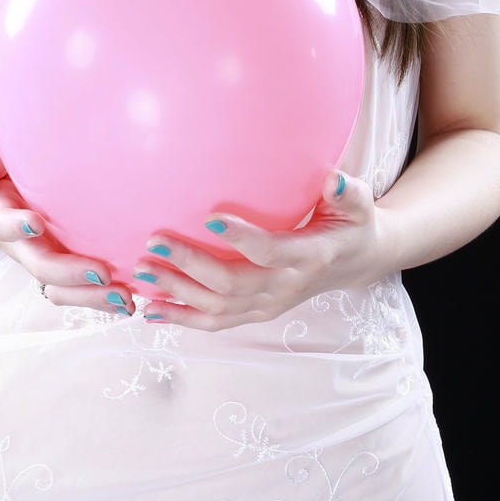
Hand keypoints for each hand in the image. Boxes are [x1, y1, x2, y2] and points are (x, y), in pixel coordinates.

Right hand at [0, 145, 136, 317]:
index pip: (2, 225)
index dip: (16, 227)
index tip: (35, 222)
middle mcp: (22, 246)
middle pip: (41, 267)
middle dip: (70, 274)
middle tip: (102, 273)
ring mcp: (43, 259)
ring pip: (62, 289)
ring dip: (92, 297)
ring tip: (125, 298)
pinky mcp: (62, 268)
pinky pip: (79, 290)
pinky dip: (104, 298)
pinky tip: (135, 298)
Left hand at [131, 171, 384, 329]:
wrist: (357, 262)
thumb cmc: (352, 223)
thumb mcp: (359, 205)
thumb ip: (347, 192)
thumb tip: (332, 178)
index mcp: (308, 257)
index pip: (270, 252)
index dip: (241, 238)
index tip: (208, 215)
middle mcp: (285, 287)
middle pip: (232, 284)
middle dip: (190, 267)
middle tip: (153, 243)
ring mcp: (269, 305)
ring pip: (218, 308)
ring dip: (177, 294)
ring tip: (141, 274)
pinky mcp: (257, 313)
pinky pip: (216, 322)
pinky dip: (182, 319)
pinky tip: (150, 310)